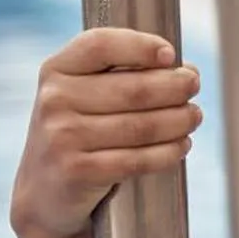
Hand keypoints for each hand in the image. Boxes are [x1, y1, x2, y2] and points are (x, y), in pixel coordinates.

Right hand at [10, 28, 202, 237]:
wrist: (45, 192)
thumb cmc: (76, 133)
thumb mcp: (80, 94)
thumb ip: (123, 74)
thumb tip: (186, 70)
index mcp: (56, 70)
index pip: (101, 45)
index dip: (141, 46)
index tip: (171, 55)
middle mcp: (55, 100)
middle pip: (133, 88)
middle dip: (174, 87)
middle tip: (193, 87)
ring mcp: (63, 137)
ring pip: (141, 126)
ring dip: (178, 121)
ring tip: (193, 117)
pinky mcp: (78, 171)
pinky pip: (137, 159)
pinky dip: (167, 152)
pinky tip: (181, 146)